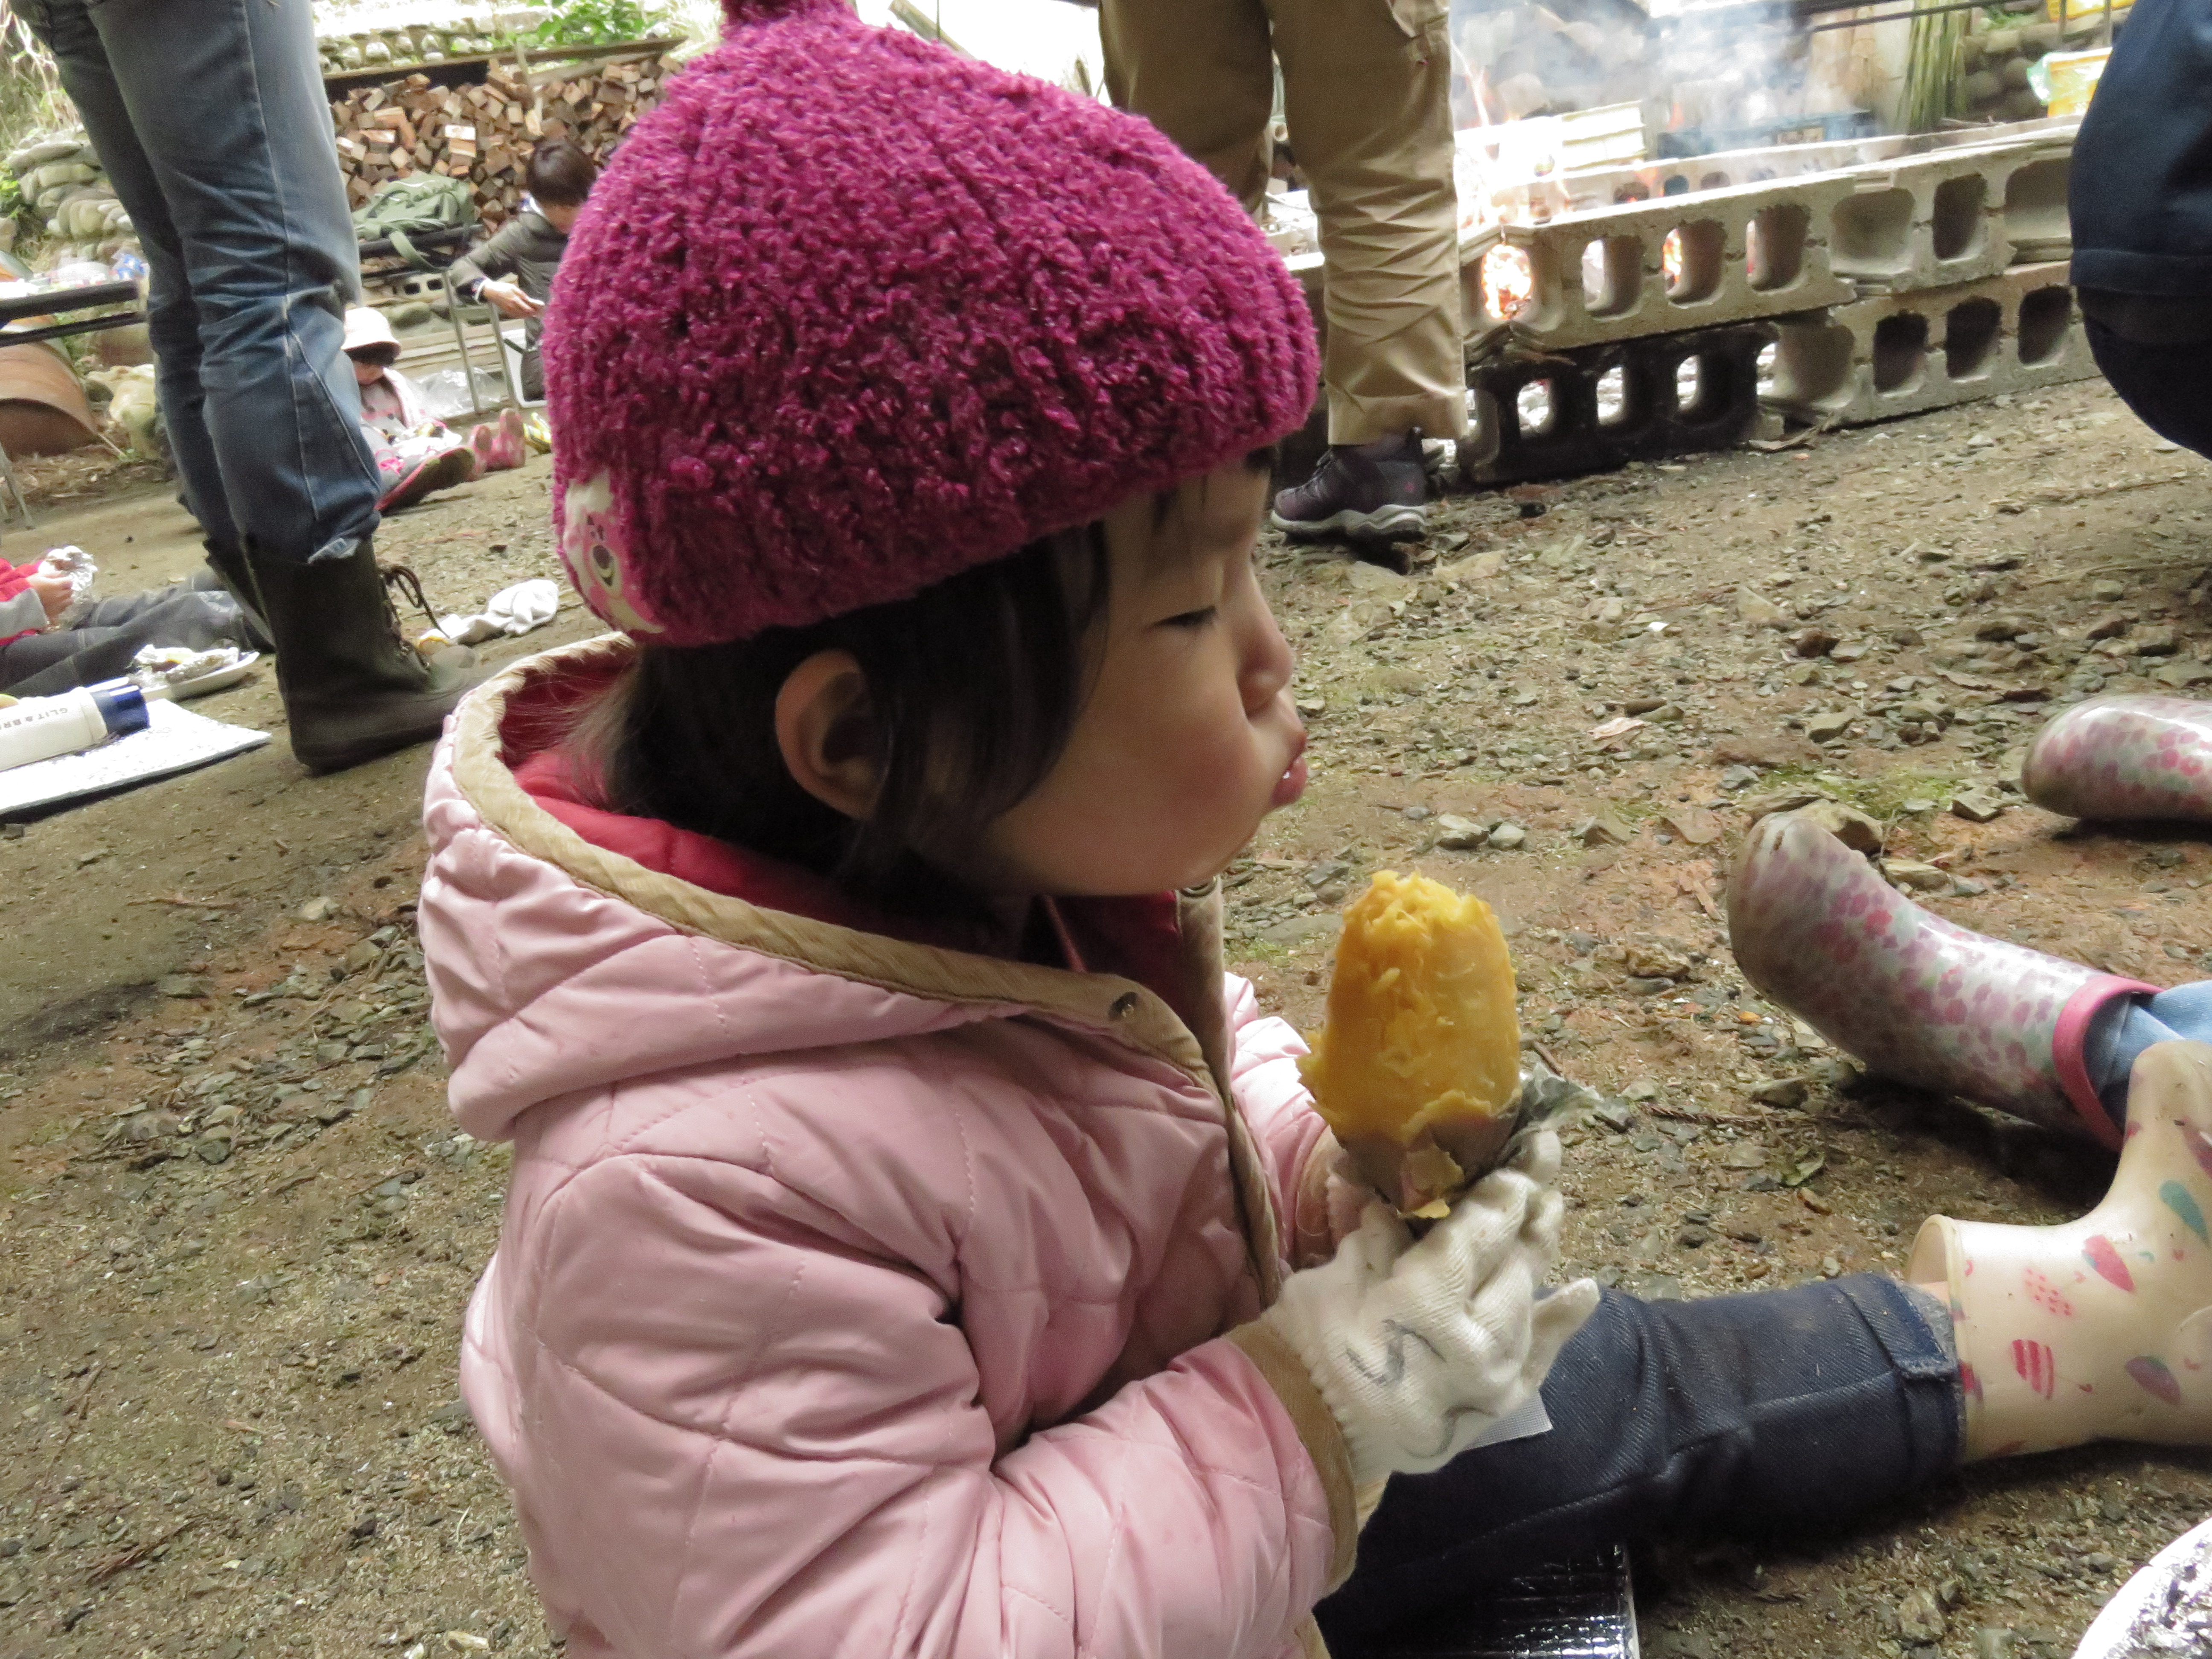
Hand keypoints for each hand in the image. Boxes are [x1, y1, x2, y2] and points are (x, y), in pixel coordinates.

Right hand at [27, 572, 72, 625]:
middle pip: (71, 591)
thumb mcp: (39, 576)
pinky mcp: (56, 613)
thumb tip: (60, 574)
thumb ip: (52, 574)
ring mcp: (59, 605)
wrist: (21, 601)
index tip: (60, 581)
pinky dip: (62, 606)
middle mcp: (61, 595)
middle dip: (66, 589)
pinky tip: (55, 604)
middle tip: (58, 589)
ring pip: (70, 601)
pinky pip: (64, 608)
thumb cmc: (29, 586)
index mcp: (58, 585)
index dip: (66, 581)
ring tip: (58, 597)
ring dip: (66, 598)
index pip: (70, 581)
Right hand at [479, 280, 542, 318]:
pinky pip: (516, 316)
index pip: (527, 308)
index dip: (534, 310)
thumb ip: (522, 294)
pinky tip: (526, 314)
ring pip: (521, 316)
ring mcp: (509, 310)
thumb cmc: (502, 287)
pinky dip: (522, 316)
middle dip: (533, 313)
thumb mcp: (513, 287)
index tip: (540, 309)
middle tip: (539, 312)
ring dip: (528, 315)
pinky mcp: (507, 312)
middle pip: (526, 313)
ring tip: (534, 314)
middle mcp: (512, 306)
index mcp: (515, 299)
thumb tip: (529, 300)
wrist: (490, 292)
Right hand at [1257, 1131, 1597, 1486]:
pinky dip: (1560, 1323)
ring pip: (1528, 1302)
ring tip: (1553, 1207)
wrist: (1304, 1433)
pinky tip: (1584, 1290)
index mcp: (1426, 1301)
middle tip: (1544, 1157)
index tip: (1523, 1153)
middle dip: (1531, 1206)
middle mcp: (1474, 1341)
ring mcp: (1491, 1379)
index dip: (1505, 1189)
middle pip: (1515, 1261)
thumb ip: (1379, 1239)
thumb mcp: (1335, 1276)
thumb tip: (1401, 1202)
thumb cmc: (1305, 1345)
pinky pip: (1537, 1359)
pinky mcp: (1494, 1407)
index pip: (1481, 1232)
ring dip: (1542, 1251)